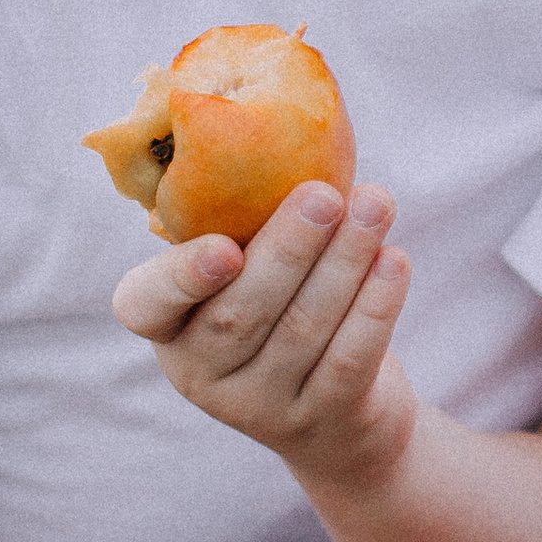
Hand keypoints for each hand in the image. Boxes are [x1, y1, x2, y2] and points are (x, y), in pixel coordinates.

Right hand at [113, 183, 416, 486]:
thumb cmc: (283, 309)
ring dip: (345, 261)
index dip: (182, 277)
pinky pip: (349, 359)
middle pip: (241, 312)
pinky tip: (394, 260)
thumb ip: (247, 219)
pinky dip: (376, 306)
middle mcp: (201, 374)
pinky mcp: (321, 421)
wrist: (338, 418)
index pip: (146, 306)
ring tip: (377, 205)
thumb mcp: (248, 273)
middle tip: (325, 195)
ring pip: (303, 330)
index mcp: (167, 325)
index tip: (225, 248)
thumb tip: (286, 120)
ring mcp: (260, 407)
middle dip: (289, 248)